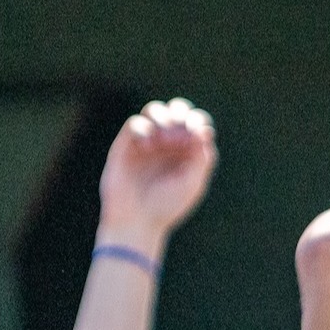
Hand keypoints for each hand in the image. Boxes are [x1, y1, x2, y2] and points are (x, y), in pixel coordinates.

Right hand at [98, 99, 217, 243]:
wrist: (136, 221)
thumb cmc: (166, 206)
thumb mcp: (192, 183)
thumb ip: (202, 157)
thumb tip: (204, 130)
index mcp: (187, 150)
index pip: (196, 121)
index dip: (197, 122)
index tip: (195, 138)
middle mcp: (167, 143)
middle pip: (176, 109)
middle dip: (180, 114)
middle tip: (179, 137)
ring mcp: (146, 142)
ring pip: (154, 110)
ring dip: (163, 118)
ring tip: (165, 141)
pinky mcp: (125, 145)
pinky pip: (134, 123)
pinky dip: (144, 129)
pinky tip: (148, 148)